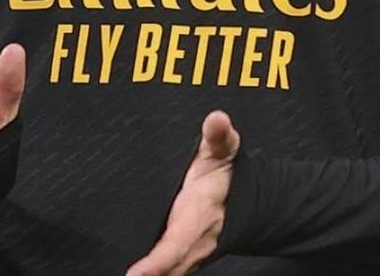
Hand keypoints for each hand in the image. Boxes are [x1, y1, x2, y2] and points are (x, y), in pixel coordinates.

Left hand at [125, 110, 240, 275]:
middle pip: (170, 267)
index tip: (136, 274)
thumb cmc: (225, 172)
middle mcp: (194, 242)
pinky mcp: (181, 257)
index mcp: (200, 215)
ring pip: (169, 273)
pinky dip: (153, 275)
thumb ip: (218, 136)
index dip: (158, 262)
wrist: (243, 197)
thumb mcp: (223, 150)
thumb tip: (218, 119)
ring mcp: (188, 254)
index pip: (177, 243)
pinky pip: (168, 271)